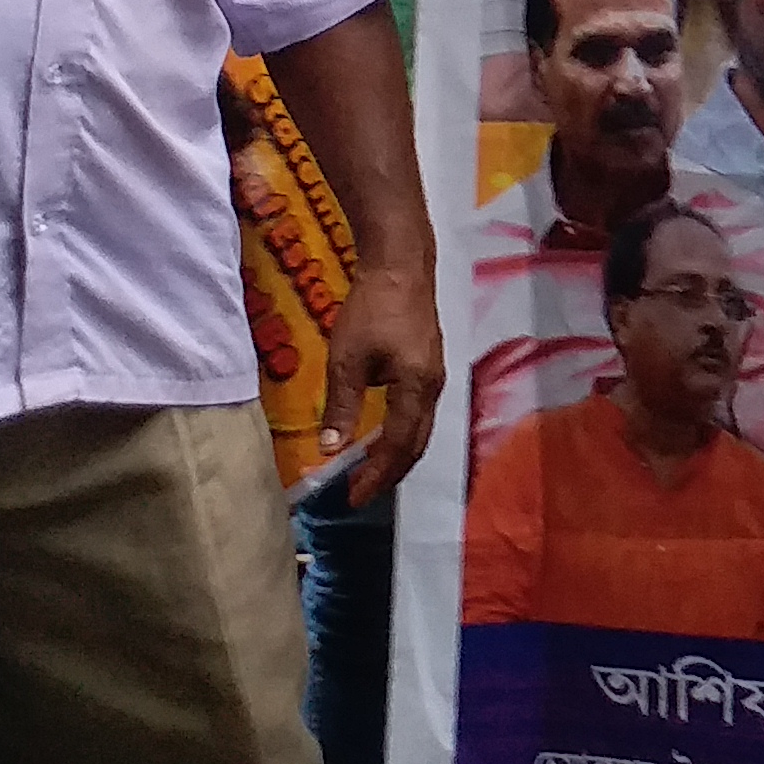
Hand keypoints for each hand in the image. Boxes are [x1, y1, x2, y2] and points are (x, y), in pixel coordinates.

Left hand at [318, 260, 445, 508]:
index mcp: (415, 388)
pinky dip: (401, 434)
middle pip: (416, 444)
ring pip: (420, 430)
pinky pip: (419, 414)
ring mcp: (434, 376)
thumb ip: (341, 405)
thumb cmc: (373, 309)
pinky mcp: (429, 366)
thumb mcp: (347, 358)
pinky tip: (381, 435)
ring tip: (369, 471)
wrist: (401, 266)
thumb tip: (330, 449)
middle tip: (360, 493)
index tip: (352, 497)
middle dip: (389, 473)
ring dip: (396, 455)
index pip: (397, 445)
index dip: (375, 475)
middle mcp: (432, 388)